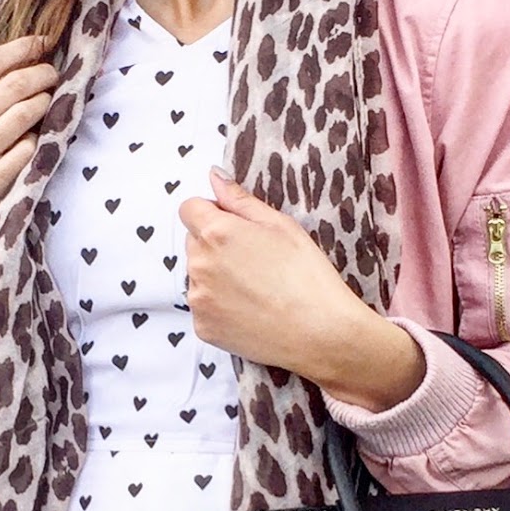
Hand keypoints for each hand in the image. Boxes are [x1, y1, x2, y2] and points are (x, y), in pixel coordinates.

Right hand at [0, 31, 61, 267]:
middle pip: (14, 85)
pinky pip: (28, 150)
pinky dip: (37, 141)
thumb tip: (7, 63)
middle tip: (54, 74)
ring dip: (45, 103)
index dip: (21, 48)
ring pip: (26, 115)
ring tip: (50, 101)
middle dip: (43, 74)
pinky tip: (38, 139)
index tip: (42, 42)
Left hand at [177, 165, 370, 373]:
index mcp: (217, 233)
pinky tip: (251, 310)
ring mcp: (198, 299)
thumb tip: (214, 177)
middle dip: (214, 245)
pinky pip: (204, 307)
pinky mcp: (203, 327)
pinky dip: (220, 306)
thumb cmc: (307, 275)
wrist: (320, 333)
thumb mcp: (280, 225)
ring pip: (198, 276)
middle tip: (254, 261)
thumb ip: (239, 200)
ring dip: (216, 276)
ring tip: (255, 288)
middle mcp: (199, 264)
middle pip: (194, 243)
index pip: (189, 209)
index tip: (234, 226)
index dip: (211, 213)